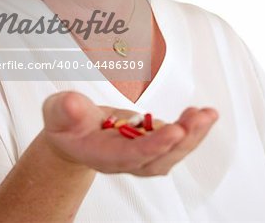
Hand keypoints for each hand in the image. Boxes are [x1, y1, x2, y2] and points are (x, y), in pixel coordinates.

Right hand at [42, 91, 217, 176]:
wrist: (74, 136)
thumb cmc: (66, 126)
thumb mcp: (57, 113)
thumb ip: (64, 110)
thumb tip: (72, 104)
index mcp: (103, 154)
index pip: (132, 155)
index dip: (154, 145)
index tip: (175, 131)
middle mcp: (126, 159)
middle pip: (160, 159)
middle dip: (183, 140)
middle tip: (200, 118)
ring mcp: (140, 153)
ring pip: (171, 152)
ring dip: (193, 135)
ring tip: (207, 114)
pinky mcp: (149, 143)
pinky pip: (174, 141)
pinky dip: (190, 129)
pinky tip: (199, 114)